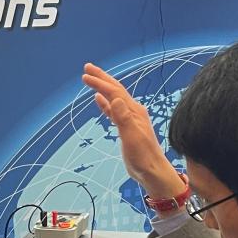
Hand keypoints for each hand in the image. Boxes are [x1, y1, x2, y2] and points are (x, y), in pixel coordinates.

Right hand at [82, 63, 186, 198]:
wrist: (152, 170)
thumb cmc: (143, 156)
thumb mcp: (132, 137)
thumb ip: (123, 118)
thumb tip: (114, 99)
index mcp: (134, 111)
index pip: (114, 92)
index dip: (100, 83)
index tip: (85, 76)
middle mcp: (133, 111)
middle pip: (115, 89)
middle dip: (101, 77)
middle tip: (87, 67)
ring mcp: (130, 118)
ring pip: (113, 97)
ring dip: (102, 87)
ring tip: (90, 79)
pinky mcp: (126, 126)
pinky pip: (113, 110)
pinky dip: (105, 102)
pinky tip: (98, 99)